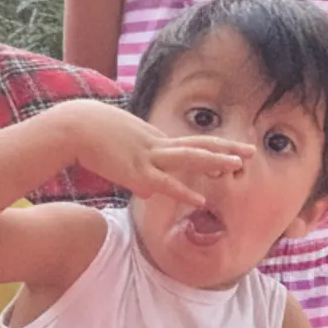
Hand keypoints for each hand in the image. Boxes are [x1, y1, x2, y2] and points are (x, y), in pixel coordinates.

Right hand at [57, 100, 255, 205]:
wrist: (75, 126)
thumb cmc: (89, 134)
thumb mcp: (119, 152)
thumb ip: (136, 173)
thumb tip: (145, 193)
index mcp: (154, 140)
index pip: (191, 142)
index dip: (215, 145)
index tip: (236, 147)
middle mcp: (156, 145)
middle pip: (198, 145)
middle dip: (226, 149)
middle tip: (252, 151)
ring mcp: (148, 157)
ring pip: (188, 159)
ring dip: (214, 162)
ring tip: (237, 167)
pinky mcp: (135, 171)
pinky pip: (165, 184)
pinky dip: (184, 192)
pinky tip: (200, 200)